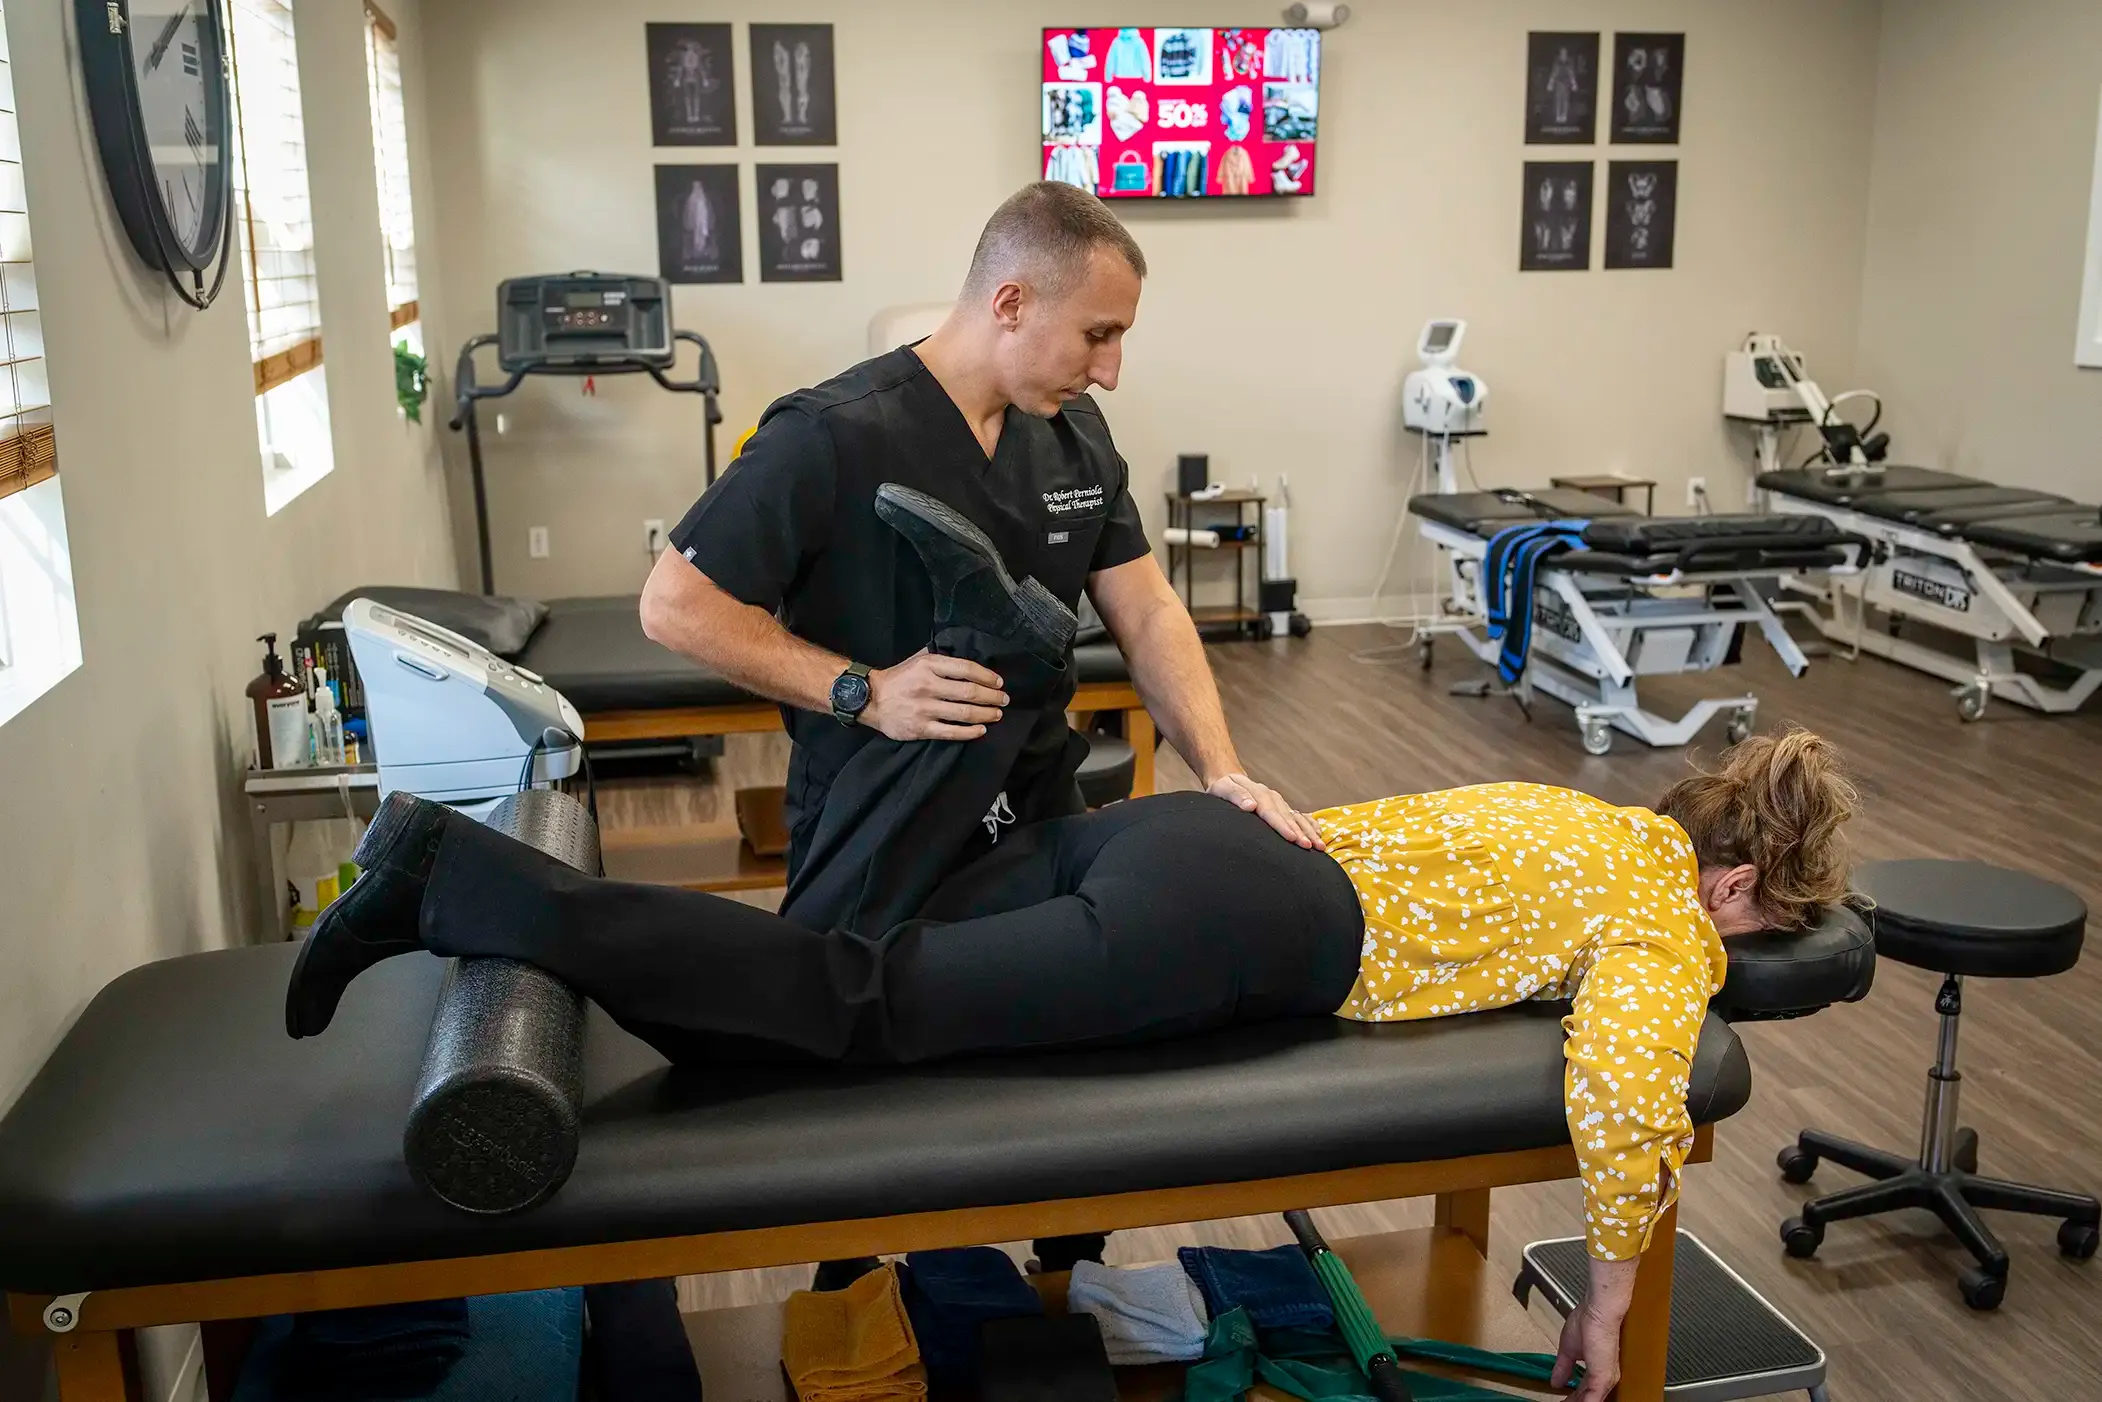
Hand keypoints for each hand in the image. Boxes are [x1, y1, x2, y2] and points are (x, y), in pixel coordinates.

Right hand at [861, 649, 1007, 740]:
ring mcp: (924, 708)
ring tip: (997, 714)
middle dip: (992, 697)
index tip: (999, 682)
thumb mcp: (918, 660)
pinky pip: (951, 732)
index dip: (987, 676)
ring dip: (986, 714)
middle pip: (970, 692)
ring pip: (964, 713)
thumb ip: (942, 660)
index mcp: (929, 665)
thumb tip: (970, 663)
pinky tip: (981, 730)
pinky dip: (970, 732)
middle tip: (1003, 700)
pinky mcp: (921, 728)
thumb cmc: (898, 679)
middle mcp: (927, 685)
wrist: (871, 699)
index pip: (967, 669)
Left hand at [1206, 773, 1324, 849]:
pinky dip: (1310, 824)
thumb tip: (1250, 806)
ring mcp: (1279, 802)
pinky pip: (1300, 815)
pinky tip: (1319, 834)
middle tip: (1309, 847)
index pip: (1271, 812)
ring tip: (1319, 846)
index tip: (1292, 837)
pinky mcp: (1282, 807)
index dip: (1282, 825)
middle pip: (1288, 816)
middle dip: (1300, 832)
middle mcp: (1272, 797)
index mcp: (1258, 793)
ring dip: (1309, 831)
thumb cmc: (1224, 788)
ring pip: (1296, 817)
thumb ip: (1236, 796)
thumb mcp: (1223, 789)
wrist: (1230, 779)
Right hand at [1552, 1257, 1636, 1401]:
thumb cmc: (1589, 1321)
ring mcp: (1606, 1379)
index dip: (1572, 1398)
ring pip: (1591, 1400)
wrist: (1598, 1311)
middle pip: (1588, 1399)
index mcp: (1598, 1371)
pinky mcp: (1603, 1378)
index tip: (1561, 1401)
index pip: (1584, 1392)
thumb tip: (1556, 1380)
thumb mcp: (1569, 1349)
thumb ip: (1563, 1367)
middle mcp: (1606, 1377)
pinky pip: (1592, 1399)